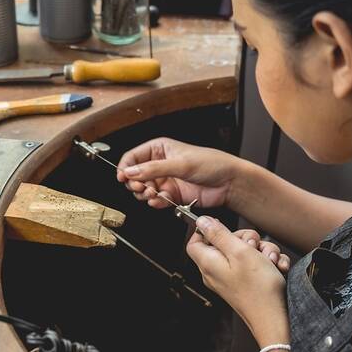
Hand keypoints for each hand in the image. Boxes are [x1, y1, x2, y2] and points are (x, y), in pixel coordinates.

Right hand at [116, 138, 243, 208]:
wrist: (229, 183)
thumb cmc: (212, 164)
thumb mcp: (180, 163)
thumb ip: (153, 169)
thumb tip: (131, 171)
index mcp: (159, 148)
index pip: (133, 157)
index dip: (125, 167)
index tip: (123, 177)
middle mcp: (160, 164)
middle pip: (135, 175)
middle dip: (135, 184)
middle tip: (142, 187)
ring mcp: (165, 180)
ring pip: (143, 190)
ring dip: (145, 194)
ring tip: (154, 194)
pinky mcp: (171, 195)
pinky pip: (155, 200)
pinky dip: (156, 202)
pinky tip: (161, 200)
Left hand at [187, 217, 289, 344]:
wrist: (276, 318)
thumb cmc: (258, 288)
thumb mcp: (239, 251)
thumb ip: (219, 234)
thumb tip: (202, 221)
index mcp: (208, 263)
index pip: (195, 240)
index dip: (208, 230)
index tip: (226, 227)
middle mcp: (216, 270)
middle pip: (225, 242)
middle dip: (246, 239)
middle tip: (255, 247)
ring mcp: (232, 277)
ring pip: (246, 251)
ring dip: (263, 251)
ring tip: (270, 262)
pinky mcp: (246, 282)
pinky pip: (255, 264)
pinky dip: (268, 263)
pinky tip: (276, 268)